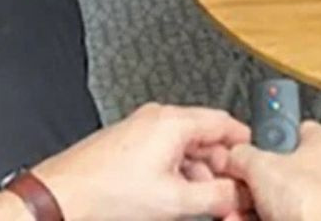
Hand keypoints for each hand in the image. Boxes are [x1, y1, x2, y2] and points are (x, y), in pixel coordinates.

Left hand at [32, 102, 252, 220]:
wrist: (65, 195)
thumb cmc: (108, 191)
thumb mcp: (175, 200)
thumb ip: (215, 196)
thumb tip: (237, 194)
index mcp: (173, 121)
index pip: (224, 122)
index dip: (244, 144)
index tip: (255, 163)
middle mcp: (158, 117)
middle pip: (205, 135)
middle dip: (221, 165)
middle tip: (232, 191)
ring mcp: (142, 128)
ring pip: (185, 146)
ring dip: (199, 172)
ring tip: (205, 202)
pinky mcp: (130, 143)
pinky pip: (166, 151)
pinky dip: (179, 171)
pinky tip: (178, 196)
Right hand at [223, 121, 320, 220]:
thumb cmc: (313, 205)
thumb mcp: (261, 166)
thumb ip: (243, 154)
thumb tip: (234, 154)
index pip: (291, 130)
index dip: (264, 139)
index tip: (244, 149)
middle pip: (279, 172)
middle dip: (251, 184)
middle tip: (234, 188)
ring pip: (278, 203)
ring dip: (250, 209)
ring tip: (232, 214)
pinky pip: (282, 220)